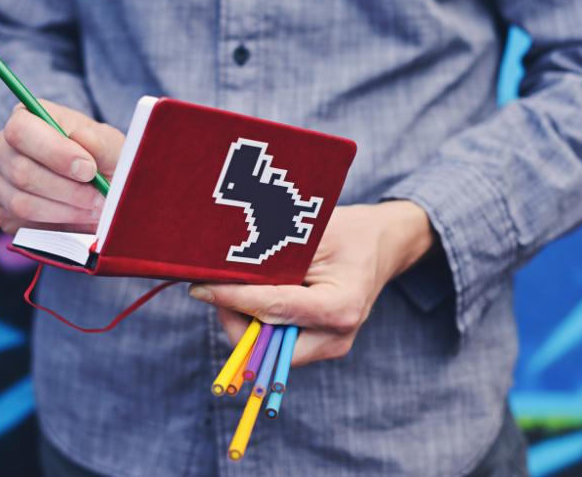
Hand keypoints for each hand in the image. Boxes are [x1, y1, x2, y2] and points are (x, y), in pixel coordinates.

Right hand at [0, 100, 124, 233]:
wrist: (92, 184)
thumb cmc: (98, 157)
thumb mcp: (109, 146)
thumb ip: (100, 143)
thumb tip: (81, 138)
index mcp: (25, 118)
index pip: (22, 130)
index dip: (55, 152)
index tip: (89, 169)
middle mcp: (0, 147)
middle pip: (21, 171)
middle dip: (68, 189)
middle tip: (99, 197)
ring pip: (22, 203)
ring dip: (65, 211)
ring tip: (94, 209)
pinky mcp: (0, 212)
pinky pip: (24, 224)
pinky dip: (57, 226)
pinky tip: (79, 219)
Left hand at [189, 201, 434, 365]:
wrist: (381, 244)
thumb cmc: (347, 232)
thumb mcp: (309, 233)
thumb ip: (270, 257)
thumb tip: (219, 271)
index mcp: (340, 307)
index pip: (273, 310)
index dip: (232, 300)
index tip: (199, 289)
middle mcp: (336, 337)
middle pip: (266, 346)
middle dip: (235, 318)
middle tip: (216, 287)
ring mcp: (329, 347)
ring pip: (266, 349)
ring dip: (244, 322)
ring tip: (236, 287)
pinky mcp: (320, 347)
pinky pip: (276, 344)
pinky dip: (258, 323)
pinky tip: (255, 296)